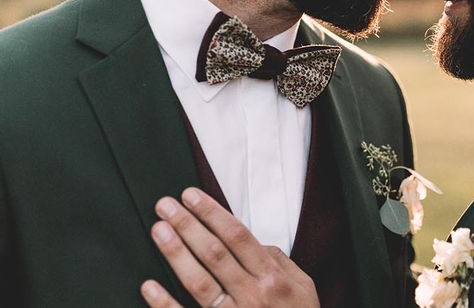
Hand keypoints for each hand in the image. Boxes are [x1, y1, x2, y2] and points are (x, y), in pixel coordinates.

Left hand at [140, 187, 319, 307]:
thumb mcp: (303, 286)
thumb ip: (279, 260)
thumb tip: (254, 242)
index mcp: (271, 277)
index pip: (236, 235)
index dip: (212, 213)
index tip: (192, 196)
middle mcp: (252, 295)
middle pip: (214, 252)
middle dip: (188, 224)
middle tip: (166, 205)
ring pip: (200, 282)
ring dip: (176, 253)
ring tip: (159, 231)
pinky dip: (166, 304)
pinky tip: (149, 287)